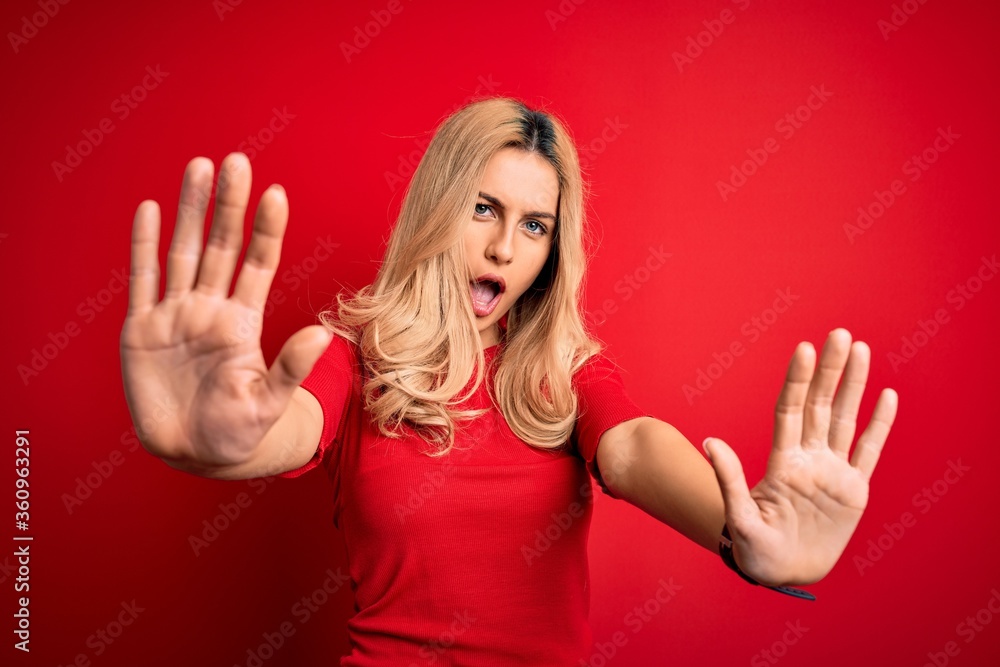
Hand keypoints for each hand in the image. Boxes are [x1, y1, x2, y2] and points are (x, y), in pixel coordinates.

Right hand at [119, 153, 330, 468]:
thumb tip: (323, 335)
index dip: (267, 231)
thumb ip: (290, 367)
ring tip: (200, 167)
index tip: (276, 195)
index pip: (259, 265)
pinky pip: (143, 280)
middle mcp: (211, 310)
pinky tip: (151, 209)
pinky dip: (144, 246)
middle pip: (221, 246)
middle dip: (229, 205)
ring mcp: (176, 316)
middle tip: (236, 161)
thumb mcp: (269, 403)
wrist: (194, 454)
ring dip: (190, 211)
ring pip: (184, 252)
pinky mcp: (142, 330)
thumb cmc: (239, 432)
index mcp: (243, 323)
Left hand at [702, 328, 898, 585]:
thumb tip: (709, 441)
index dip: (797, 380)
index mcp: (783, 462)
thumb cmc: (755, 551)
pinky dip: (879, 425)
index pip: (791, 410)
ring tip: (861, 349)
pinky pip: (869, 452)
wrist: (781, 574)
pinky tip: (887, 396)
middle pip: (820, 405)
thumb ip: (729, 478)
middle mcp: (808, 459)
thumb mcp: (739, 518)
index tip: (804, 349)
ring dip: (854, 385)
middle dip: (830, 370)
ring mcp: (832, 472)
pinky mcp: (853, 490)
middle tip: (839, 334)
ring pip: (845, 419)